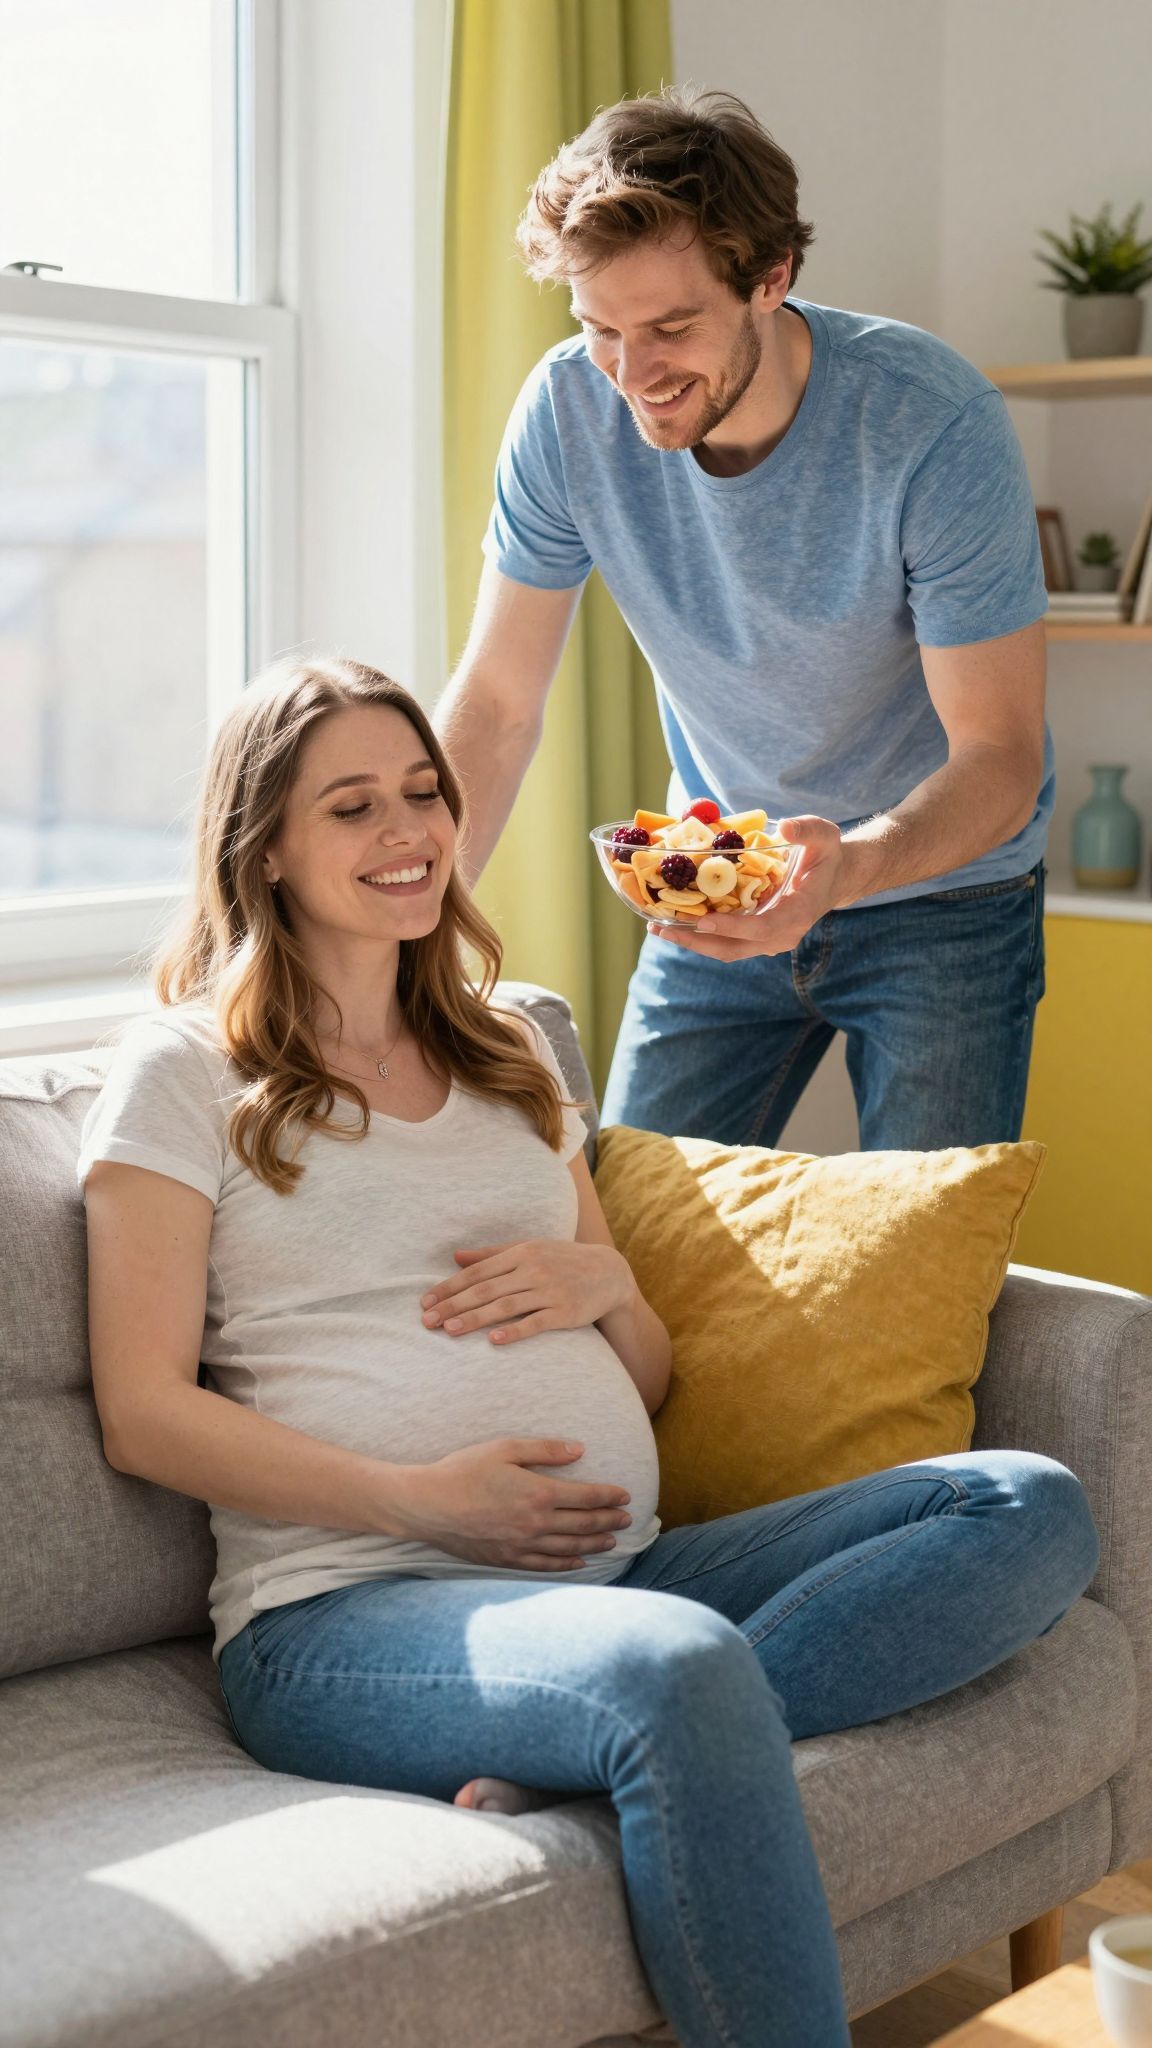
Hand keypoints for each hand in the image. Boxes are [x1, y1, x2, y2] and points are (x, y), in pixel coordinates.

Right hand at [391, 1437, 633, 1570]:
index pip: (586, 1497)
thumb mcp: (504, 1448)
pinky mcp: (507, 1559)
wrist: (428, 1505)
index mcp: (538, 1493)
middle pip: (583, 1524)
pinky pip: (545, 1565)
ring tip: (611, 1541)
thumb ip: (545, 1450)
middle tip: (627, 1519)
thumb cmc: (463, 1470)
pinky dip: (566, 1564)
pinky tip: (578, 1562)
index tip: (626, 1496)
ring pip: (569, 1547)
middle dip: (609, 1521)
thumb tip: (579, 1450)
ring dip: (594, 1544)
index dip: (609, 1497)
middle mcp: (536, 1523)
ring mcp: (522, 1545)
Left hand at [420, 1239, 631, 1342]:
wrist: (609, 1273)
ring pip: (505, 1306)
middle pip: (485, 1290)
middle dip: (453, 1306)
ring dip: (475, 1319)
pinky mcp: (565, 1312)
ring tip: (450, 1331)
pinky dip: (514, 1331)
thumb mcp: (528, 1249)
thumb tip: (455, 1256)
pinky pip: (535, 1323)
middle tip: (427, 1322)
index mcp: (521, 1253)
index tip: (425, 1303)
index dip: (449, 1287)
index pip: (477, 1272)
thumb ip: (492, 1254)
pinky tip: (493, 1340)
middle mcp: (533, 1269)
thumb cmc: (561, 1260)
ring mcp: (550, 1291)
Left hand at [653, 815, 846, 960]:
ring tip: (657, 926)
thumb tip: (785, 827)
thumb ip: (807, 830)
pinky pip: (723, 941)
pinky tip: (672, 920)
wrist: (833, 877)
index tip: (703, 920)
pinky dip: (698, 934)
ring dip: (690, 941)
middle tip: (662, 927)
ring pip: (724, 949)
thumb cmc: (826, 855)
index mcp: (798, 914)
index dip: (732, 927)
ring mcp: (766, 940)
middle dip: (696, 940)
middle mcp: (781, 935)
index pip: (763, 928)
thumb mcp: (824, 835)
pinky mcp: (754, 937)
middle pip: (733, 948)